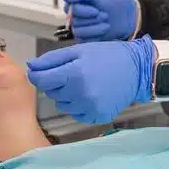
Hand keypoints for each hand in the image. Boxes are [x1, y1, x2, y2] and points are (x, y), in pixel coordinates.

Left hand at [26, 37, 154, 123]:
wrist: (136, 70)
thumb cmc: (106, 56)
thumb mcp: (78, 51)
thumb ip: (52, 59)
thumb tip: (31, 66)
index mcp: (74, 74)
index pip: (41, 80)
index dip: (37, 75)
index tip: (38, 71)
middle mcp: (80, 94)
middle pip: (51, 93)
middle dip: (55, 83)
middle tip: (71, 73)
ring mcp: (89, 108)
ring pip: (62, 105)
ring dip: (66, 95)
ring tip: (82, 83)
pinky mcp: (97, 117)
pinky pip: (76, 114)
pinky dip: (78, 105)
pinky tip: (89, 94)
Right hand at [62, 0, 138, 41]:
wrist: (125, 17)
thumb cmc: (111, 3)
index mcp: (74, 4)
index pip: (72, 10)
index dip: (86, 12)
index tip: (97, 10)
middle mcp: (74, 17)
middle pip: (76, 22)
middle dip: (93, 19)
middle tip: (105, 16)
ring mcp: (78, 29)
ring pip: (79, 32)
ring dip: (96, 28)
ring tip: (107, 24)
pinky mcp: (84, 40)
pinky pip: (84, 41)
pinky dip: (97, 36)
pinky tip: (104, 31)